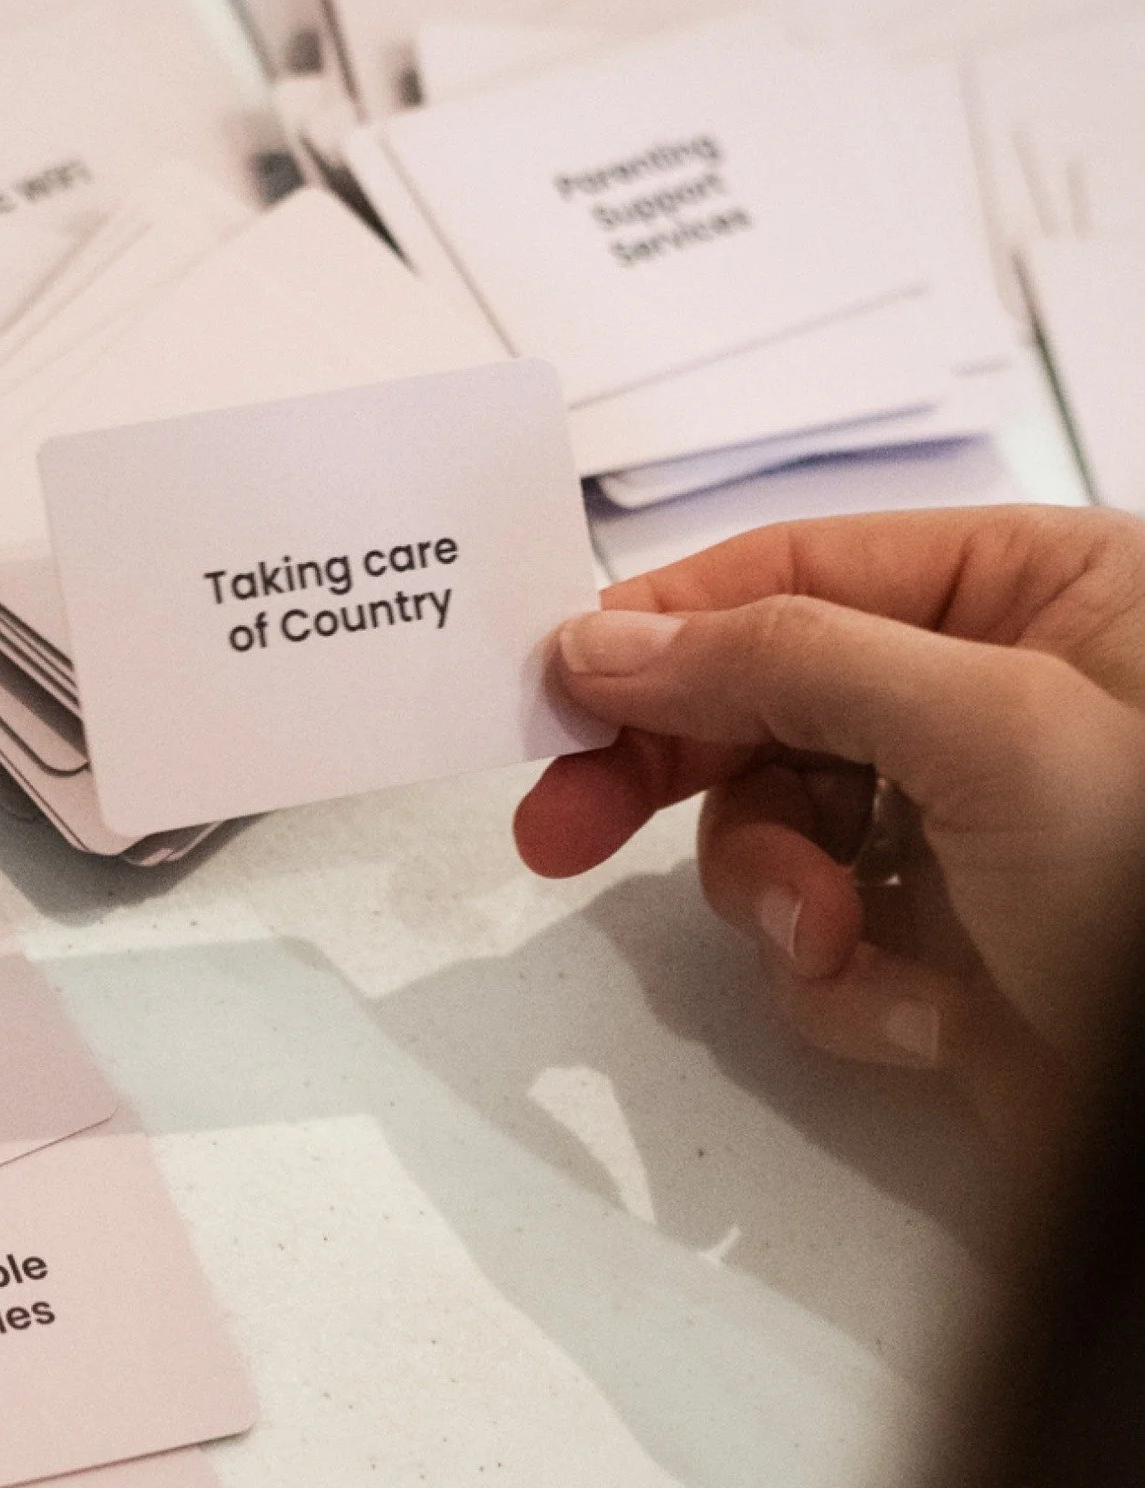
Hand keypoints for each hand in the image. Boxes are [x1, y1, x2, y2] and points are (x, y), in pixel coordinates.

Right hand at [517, 507, 1144, 1146]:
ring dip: (778, 894)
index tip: (556, 682)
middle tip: (559, 824)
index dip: (665, 623)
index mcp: (1027, 592)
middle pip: (761, 697)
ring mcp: (963, 824)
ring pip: (773, 827)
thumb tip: (610, 640)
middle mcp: (987, 695)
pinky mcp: (946, 940)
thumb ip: (784, 660)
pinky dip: (843, 982)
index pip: (794, 573)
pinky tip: (922, 1010)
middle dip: (672, 770)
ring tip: (833, 941)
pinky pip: (818, 937)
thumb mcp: (990, 728)